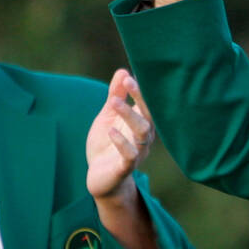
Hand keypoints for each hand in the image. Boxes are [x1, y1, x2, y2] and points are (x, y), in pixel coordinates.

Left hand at [87, 70, 158, 248]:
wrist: (99, 178)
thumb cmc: (106, 145)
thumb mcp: (107, 117)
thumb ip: (115, 95)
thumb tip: (122, 71)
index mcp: (141, 124)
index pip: (146, 104)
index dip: (140, 90)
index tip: (128, 76)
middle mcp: (143, 138)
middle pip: (149, 116)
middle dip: (140, 99)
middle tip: (127, 82)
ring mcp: (136, 153)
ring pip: (142, 133)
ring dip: (129, 116)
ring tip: (114, 102)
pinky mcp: (124, 168)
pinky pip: (130, 156)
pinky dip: (122, 142)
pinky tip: (112, 130)